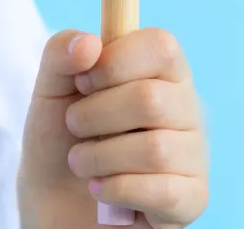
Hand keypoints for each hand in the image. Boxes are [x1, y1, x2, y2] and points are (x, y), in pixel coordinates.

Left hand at [18, 28, 208, 228]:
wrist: (52, 202)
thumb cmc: (60, 139)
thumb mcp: (49, 88)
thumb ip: (60, 54)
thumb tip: (90, 43)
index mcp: (160, 72)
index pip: (162, 45)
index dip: (114, 61)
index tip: (83, 81)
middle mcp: (187, 109)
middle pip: (151, 99)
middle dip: (93, 116)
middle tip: (76, 128)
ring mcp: (194, 155)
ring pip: (154, 149)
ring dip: (98, 158)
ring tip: (83, 163)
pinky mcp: (192, 199)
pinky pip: (161, 191)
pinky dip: (114, 190)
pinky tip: (102, 190)